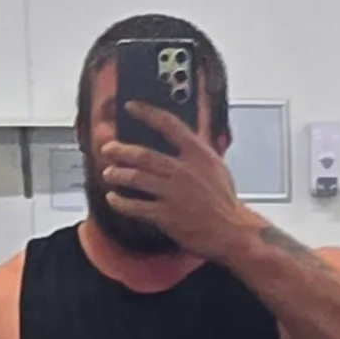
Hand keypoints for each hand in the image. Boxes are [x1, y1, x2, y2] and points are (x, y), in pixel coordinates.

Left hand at [101, 103, 250, 261]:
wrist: (231, 231)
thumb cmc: (224, 201)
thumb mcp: (216, 166)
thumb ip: (197, 151)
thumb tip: (181, 136)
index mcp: (198, 154)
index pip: (169, 124)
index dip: (147, 113)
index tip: (132, 107)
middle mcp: (184, 171)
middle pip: (144, 155)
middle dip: (121, 151)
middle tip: (109, 149)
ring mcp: (174, 194)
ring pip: (137, 179)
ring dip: (118, 175)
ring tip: (109, 174)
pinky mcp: (166, 216)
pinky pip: (136, 207)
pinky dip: (121, 202)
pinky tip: (113, 199)